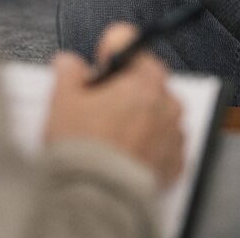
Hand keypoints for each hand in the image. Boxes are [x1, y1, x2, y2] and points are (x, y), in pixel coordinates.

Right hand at [43, 23, 184, 185]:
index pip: (128, 41)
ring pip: (158, 109)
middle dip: (125, 85)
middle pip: (146, 77)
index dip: (107, 50)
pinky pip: (165, 140)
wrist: (97, 198)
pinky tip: (126, 152)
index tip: (98, 62)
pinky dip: (150, 143)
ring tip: (112, 134)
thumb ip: (68, 72)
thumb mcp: (63, 102)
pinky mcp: (176, 159)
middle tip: (100, 105)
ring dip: (140, 114)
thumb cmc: (83, 151)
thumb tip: (69, 63)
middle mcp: (165, 99)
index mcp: (141, 78)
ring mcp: (174, 129)